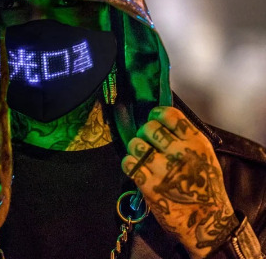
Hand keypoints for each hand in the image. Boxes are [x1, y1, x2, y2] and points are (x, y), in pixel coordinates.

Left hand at [121, 106, 237, 258]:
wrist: (207, 221)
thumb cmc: (206, 186)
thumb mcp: (205, 155)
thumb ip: (186, 137)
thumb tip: (162, 120)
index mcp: (195, 143)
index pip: (168, 115)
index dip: (156, 114)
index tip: (154, 120)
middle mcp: (179, 153)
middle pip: (149, 128)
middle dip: (145, 132)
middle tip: (147, 141)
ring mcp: (163, 170)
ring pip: (136, 144)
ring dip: (135, 147)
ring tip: (141, 154)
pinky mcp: (150, 186)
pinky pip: (129, 163)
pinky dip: (129, 163)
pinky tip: (136, 167)